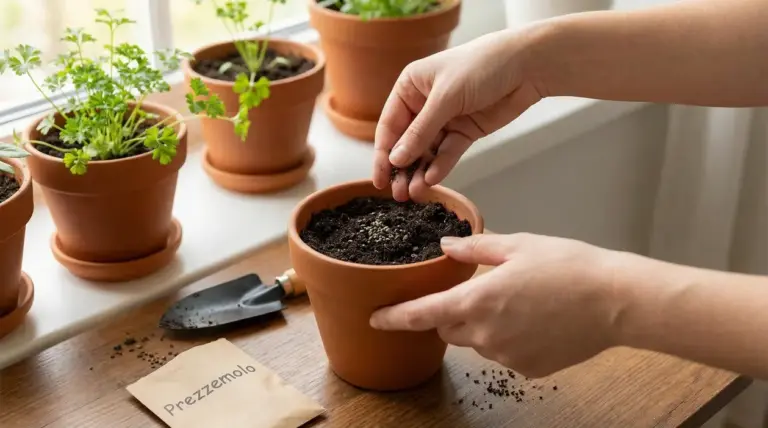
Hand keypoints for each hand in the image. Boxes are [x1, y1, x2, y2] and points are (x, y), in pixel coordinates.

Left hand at [369, 233, 624, 377]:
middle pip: (448, 329)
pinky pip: (503, 354)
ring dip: (482, 326)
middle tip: (478, 291)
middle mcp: (486, 335)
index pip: (422, 314)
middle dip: (452, 313)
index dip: (394, 318)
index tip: (375, 319)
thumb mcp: (518, 246)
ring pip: (477, 342)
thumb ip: (474, 249)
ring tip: (518, 302)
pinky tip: (534, 320)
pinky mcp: (527, 369)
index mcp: (477, 300)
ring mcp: (507, 356)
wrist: (615, 302)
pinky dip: (508, 339)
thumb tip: (446, 247)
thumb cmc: (568, 267)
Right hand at [372, 28, 544, 200]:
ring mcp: (445, 119)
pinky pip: (448, 152)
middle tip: (398, 193)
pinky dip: (440, 166)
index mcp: (410, 87)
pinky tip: (432, 179)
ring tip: (415, 193)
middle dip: (401, 168)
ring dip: (420, 172)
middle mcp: (424, 104)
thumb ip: (420, 132)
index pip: (389, 125)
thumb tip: (396, 159)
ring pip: (427, 152)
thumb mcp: (445, 98)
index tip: (379, 179)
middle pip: (406, 142)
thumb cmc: (481, 66)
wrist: (526, 66)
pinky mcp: (464, 131)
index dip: (384, 154)